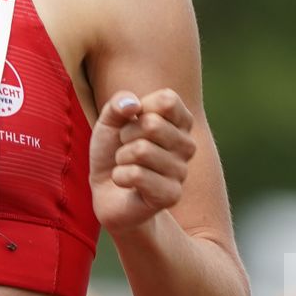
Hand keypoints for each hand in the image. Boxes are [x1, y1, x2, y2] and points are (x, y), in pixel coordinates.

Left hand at [89, 88, 195, 231]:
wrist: (107, 192)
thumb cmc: (113, 151)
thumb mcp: (110, 120)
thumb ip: (119, 103)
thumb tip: (133, 105)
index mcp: (181, 122)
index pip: (168, 100)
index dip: (141, 108)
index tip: (132, 121)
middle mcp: (187, 145)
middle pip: (152, 124)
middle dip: (125, 136)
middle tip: (125, 148)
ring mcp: (181, 171)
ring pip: (141, 150)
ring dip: (121, 158)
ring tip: (126, 166)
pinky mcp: (171, 195)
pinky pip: (137, 175)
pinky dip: (120, 176)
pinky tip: (125, 183)